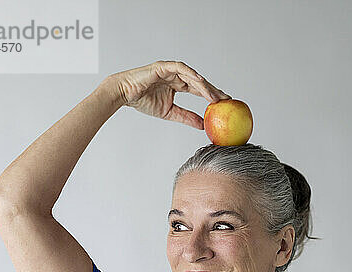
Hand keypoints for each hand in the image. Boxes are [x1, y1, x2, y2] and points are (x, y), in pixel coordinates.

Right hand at [105, 60, 230, 129]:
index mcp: (177, 85)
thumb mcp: (170, 113)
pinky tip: (201, 82)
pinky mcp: (164, 66)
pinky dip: (191, 74)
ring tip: (214, 97)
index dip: (211, 95)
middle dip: (213, 90)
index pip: (198, 90)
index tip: (224, 104)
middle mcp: (176, 76)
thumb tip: (203, 125)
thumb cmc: (143, 101)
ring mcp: (171, 70)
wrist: (124, 95)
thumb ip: (187, 117)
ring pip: (193, 76)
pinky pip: (181, 68)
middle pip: (199, 82)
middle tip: (226, 99)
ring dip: (205, 86)